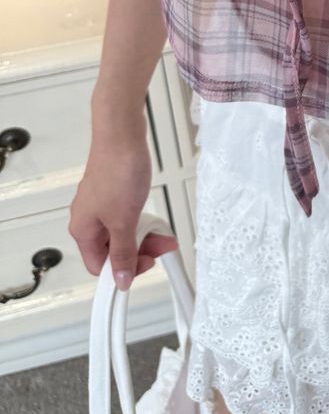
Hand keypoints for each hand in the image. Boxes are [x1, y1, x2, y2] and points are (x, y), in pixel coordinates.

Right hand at [69, 116, 177, 287]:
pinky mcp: (111, 190)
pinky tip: (151, 214)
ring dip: (142, 234)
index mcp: (83, 230)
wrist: (122, 134)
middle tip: (161, 244)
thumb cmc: (118, 170)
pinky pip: (124, 215)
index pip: (100, 266)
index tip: (146, 264)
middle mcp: (87, 218)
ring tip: (160, 229)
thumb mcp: (124, 221)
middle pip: (111, 249)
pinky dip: (140, 218)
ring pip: (120, 232)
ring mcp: (99, 203)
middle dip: (139, 250)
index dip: (124, 270)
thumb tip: (121, 279)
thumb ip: (123, 252)